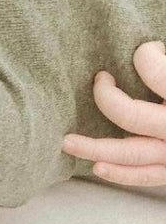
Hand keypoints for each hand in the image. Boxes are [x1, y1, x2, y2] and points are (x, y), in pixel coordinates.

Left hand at [62, 41, 165, 185]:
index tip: (144, 50)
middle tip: (99, 80)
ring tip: (66, 141)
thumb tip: (149, 46)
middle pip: (131, 115)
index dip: (145, 56)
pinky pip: (146, 176)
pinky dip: (121, 174)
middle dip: (106, 98)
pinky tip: (97, 168)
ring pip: (129, 152)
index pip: (156, 72)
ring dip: (94, 147)